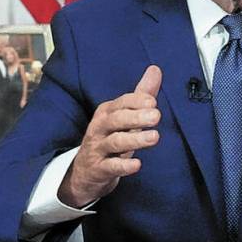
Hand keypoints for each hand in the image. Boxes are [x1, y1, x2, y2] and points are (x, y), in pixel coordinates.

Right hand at [58, 65, 161, 207]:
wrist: (85, 172)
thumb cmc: (109, 138)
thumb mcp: (124, 116)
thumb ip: (141, 95)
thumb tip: (156, 69)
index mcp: (107, 112)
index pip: (121, 103)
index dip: (136, 101)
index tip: (153, 102)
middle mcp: (99, 128)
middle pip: (116, 120)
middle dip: (136, 117)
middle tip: (156, 116)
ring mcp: (97, 149)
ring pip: (115, 142)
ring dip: (135, 140)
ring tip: (154, 137)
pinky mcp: (98, 169)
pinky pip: (110, 166)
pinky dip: (123, 165)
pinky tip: (137, 164)